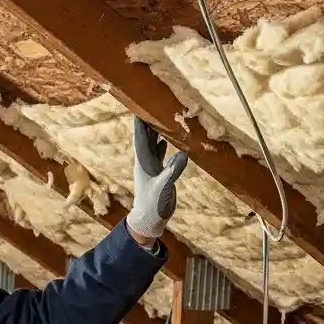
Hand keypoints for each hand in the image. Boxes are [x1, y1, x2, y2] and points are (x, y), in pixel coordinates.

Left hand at [126, 117, 188, 238]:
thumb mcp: (164, 188)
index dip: (140, 122)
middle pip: (145, 137)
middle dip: (147, 121)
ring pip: (152, 143)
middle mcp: (145, 161)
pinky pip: (159, 153)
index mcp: (143, 162)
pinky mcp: (157, 172)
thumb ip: (172, 171)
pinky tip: (166, 138)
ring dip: (155, 130)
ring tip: (159, 115)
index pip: (141, 137)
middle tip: (151, 104)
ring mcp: (150, 166)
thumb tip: (183, 154)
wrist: (149, 220)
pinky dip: (163, 143)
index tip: (139, 105)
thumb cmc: (153, 205)